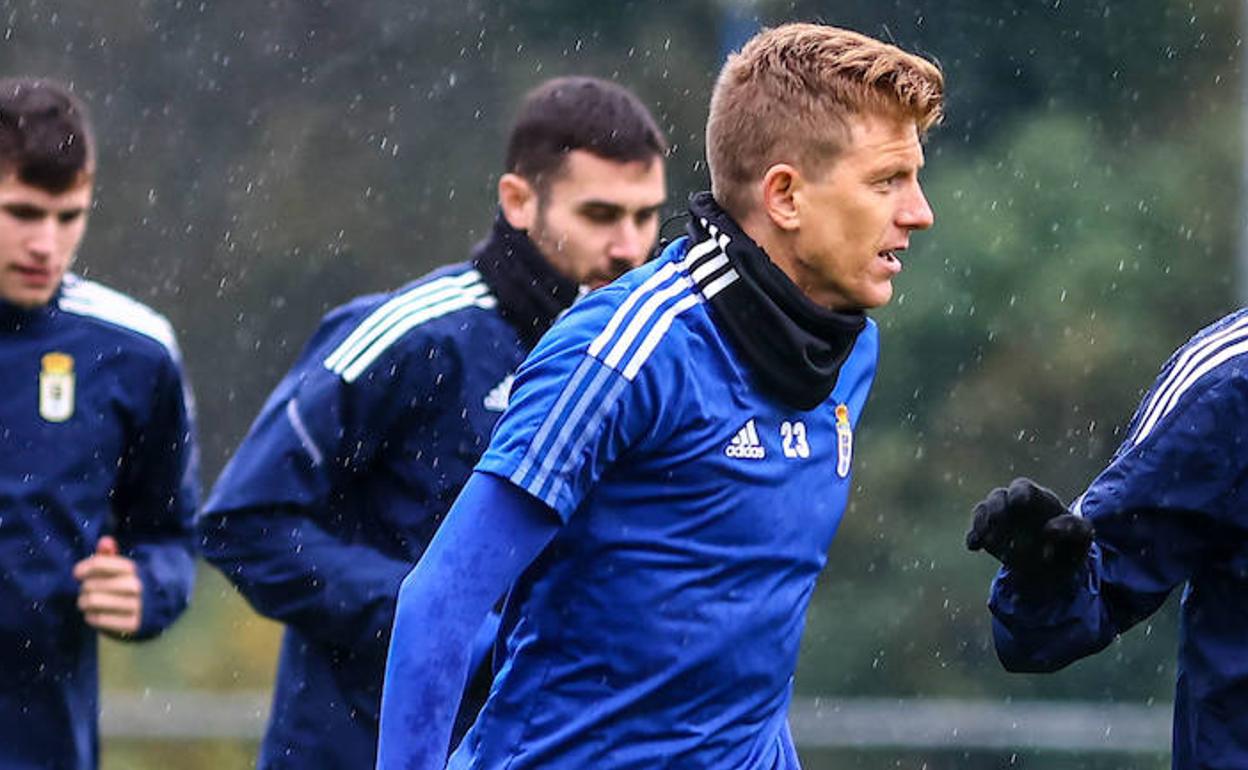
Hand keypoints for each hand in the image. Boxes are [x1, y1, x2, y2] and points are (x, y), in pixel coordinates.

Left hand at [73, 536, 142, 636]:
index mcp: (134, 569)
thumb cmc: (134, 584)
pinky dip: (91, 617)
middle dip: (84, 588)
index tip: (78, 573)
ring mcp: (136, 606)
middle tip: (87, 590)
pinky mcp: (133, 624)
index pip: (99, 564)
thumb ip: (112, 555)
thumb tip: (104, 540)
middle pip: (91, 584)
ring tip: (87, 603)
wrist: (161, 608)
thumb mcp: (126, 568)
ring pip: (92, 601)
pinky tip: (94, 614)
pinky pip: (99, 619)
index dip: (83, 568)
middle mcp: (137, 586)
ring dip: (84, 603)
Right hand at [966, 477, 1092, 575]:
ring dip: (984, 524)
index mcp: (1038, 499)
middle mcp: (1015, 505)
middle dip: (997, 509)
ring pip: (983, 510)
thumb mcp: (1083, 537)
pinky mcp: (989, 536)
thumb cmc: (1071, 546)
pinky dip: (973, 537)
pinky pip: (975, 532)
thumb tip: (1048, 529)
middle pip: (998, 496)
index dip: (1018, 493)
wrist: (1056, 570)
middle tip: (998, 524)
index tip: (1018, 503)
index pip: (1022, 487)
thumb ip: (1074, 528)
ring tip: (992, 541)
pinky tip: (975, 547)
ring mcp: (1000, 520)